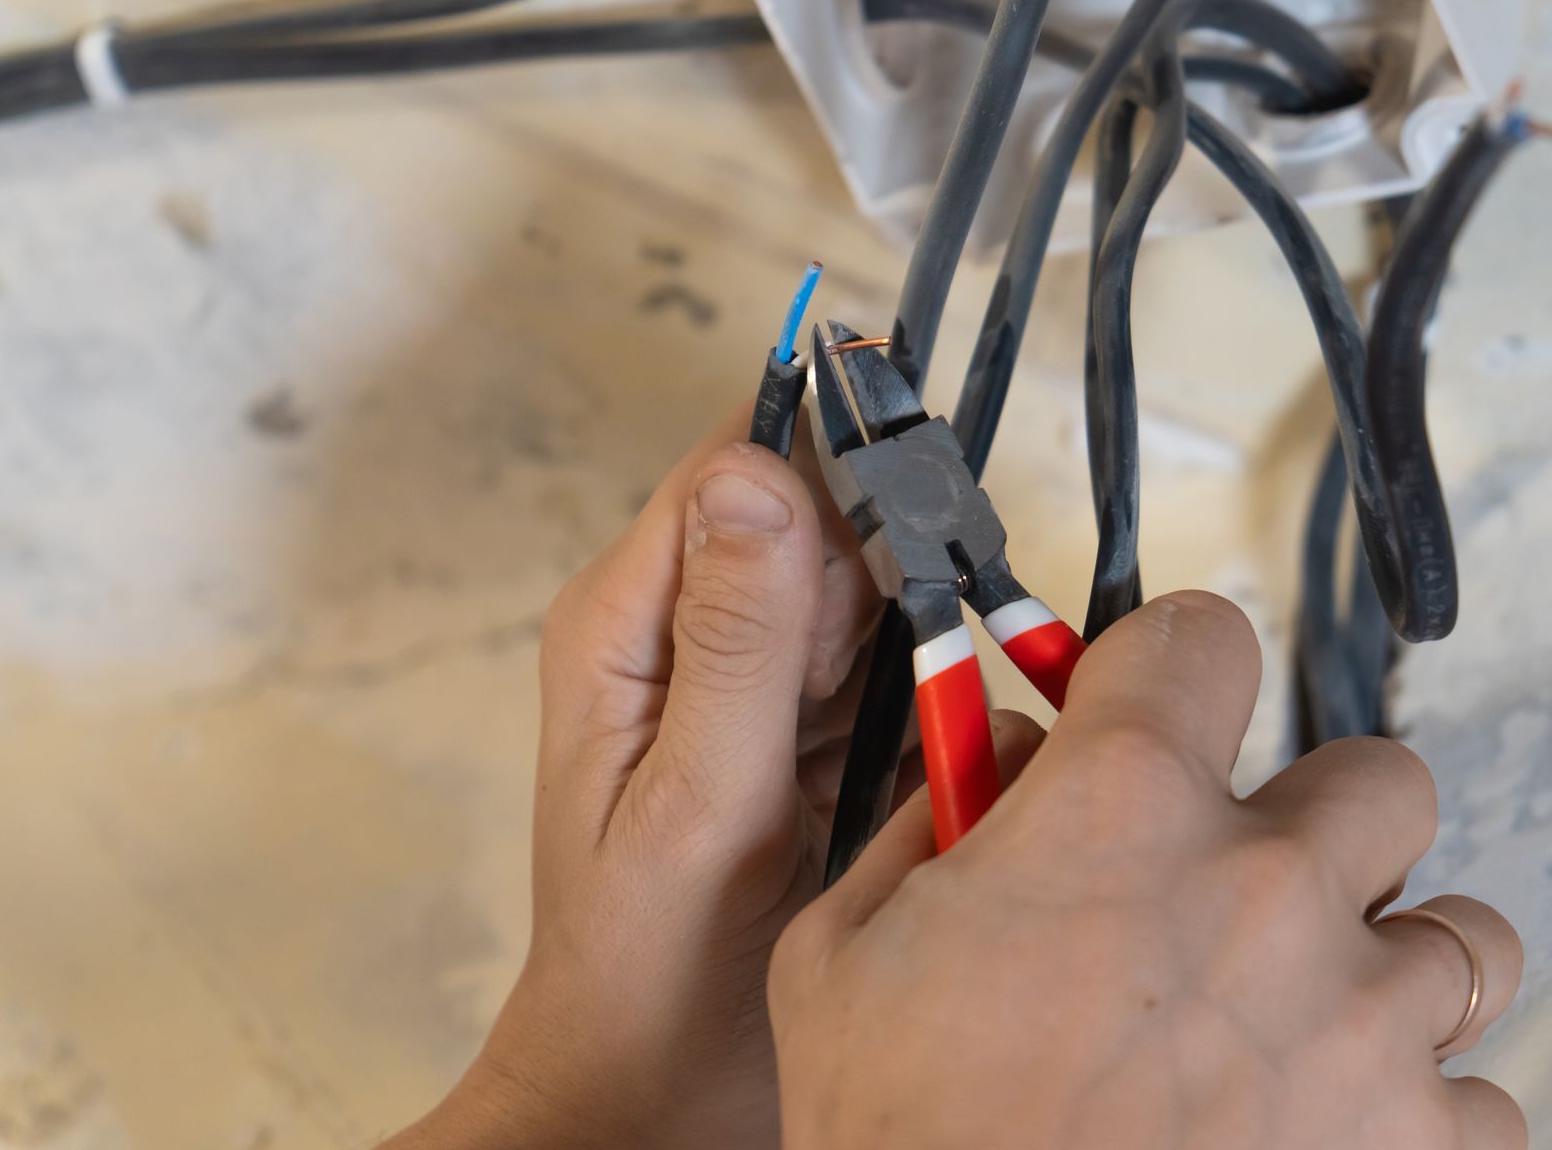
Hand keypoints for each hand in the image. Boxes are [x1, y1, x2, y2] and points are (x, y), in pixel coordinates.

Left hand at [383, 406, 920, 1147]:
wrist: (655, 1096)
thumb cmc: (649, 974)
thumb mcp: (698, 804)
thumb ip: (734, 642)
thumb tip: (758, 470)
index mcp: (629, 624)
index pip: (736, 465)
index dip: (834, 465)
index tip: (921, 508)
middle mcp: (685, 631)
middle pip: (819, 519)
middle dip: (893, 569)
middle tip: (910, 676)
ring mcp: (750, 681)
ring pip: (868, 593)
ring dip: (916, 643)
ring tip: (901, 744)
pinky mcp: (803, 730)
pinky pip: (887, 669)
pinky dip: (922, 704)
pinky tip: (915, 769)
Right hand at [771, 591, 1525, 1148]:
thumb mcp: (845, 957)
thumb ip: (930, 821)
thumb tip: (997, 755)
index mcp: (1121, 813)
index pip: (1203, 638)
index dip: (1174, 667)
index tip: (1163, 704)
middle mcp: (1266, 890)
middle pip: (1379, 777)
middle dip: (1317, 822)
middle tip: (1250, 884)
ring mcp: (1360, 1019)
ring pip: (1466, 932)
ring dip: (1394, 964)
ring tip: (1312, 1019)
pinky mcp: (1417, 1147)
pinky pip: (1486, 1099)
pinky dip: (1424, 1113)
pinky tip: (1334, 1129)